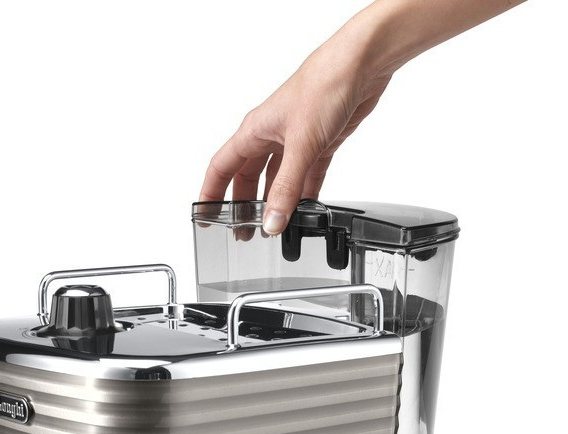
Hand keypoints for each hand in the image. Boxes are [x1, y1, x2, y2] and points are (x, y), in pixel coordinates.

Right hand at [199, 43, 391, 236]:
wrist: (359, 67)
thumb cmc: (323, 86)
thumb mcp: (300, 145)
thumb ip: (286, 188)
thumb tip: (272, 221)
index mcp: (255, 131)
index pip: (222, 167)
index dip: (212, 193)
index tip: (207, 216)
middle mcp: (271, 136)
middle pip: (249, 177)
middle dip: (245, 204)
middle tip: (244, 231)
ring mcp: (295, 141)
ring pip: (278, 179)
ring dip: (276, 203)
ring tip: (274, 227)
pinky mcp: (319, 144)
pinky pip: (306, 177)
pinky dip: (305, 194)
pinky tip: (305, 210)